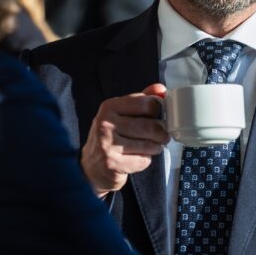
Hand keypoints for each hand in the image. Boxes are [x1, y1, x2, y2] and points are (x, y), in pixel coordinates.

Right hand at [81, 83, 169, 197]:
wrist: (92, 165)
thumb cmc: (112, 135)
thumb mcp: (123, 113)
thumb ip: (142, 100)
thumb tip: (161, 89)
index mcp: (110, 107)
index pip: (146, 104)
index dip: (158, 111)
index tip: (160, 116)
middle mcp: (105, 124)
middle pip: (149, 126)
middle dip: (161, 133)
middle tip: (163, 136)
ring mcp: (106, 145)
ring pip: (148, 145)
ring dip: (156, 147)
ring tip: (154, 146)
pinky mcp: (111, 164)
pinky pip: (142, 160)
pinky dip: (146, 159)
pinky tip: (139, 157)